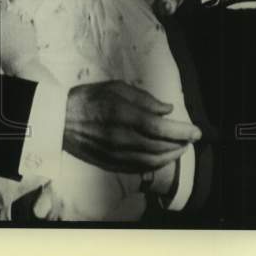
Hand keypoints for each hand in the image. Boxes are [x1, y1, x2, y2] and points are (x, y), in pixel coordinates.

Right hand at [63, 81, 200, 172]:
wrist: (59, 120)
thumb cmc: (87, 98)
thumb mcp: (115, 88)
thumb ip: (143, 98)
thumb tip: (166, 110)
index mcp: (123, 115)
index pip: (161, 127)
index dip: (182, 131)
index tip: (196, 132)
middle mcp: (122, 137)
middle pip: (160, 147)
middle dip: (180, 144)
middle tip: (190, 139)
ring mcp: (116, 154)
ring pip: (153, 161)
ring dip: (171, 156)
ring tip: (179, 149)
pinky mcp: (111, 163)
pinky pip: (139, 168)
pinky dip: (155, 164)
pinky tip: (161, 158)